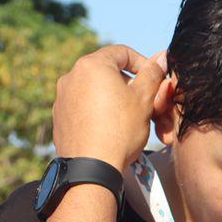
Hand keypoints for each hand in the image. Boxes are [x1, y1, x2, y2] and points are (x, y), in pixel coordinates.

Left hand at [53, 45, 166, 172]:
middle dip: (128, 84)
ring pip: (95, 89)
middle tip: (144, 102)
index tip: (153, 79)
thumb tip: (162, 56)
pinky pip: (83, 106)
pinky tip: (110, 129)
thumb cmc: (120, 131)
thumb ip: (153, 73)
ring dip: (114, 98)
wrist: (91, 169)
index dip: (143, 63)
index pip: (122, 52)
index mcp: (91, 65)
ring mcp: (62, 97)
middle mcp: (71, 76)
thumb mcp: (144, 99)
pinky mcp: (59, 117)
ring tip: (128, 118)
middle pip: (107, 71)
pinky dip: (98, 111)